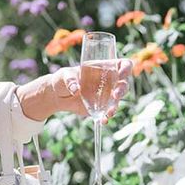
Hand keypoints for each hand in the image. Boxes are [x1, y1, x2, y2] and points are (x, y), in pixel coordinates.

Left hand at [16, 59, 132, 123]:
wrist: (59, 96)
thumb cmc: (62, 79)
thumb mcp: (64, 75)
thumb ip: (70, 79)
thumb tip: (75, 88)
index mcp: (103, 68)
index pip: (122, 65)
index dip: (126, 68)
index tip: (121, 74)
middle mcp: (108, 81)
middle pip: (124, 83)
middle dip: (122, 90)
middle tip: (115, 95)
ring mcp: (106, 95)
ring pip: (118, 100)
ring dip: (115, 106)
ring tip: (108, 113)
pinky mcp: (101, 106)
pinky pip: (108, 111)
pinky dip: (107, 116)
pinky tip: (103, 120)